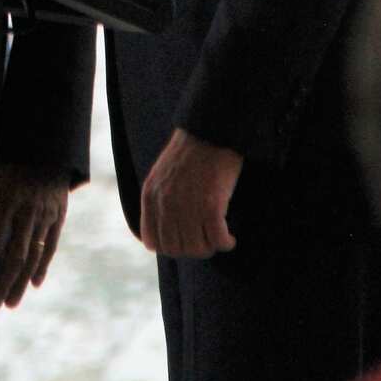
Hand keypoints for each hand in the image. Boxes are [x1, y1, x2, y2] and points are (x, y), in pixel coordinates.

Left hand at [0, 162, 69, 308]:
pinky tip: (34, 283)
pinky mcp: (58, 215)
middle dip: (3, 283)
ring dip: (21, 282)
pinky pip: (51, 245)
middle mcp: (28, 210)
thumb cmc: (13, 160)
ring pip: (34, 256)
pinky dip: (42, 266)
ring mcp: (45, 214)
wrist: (49, 146)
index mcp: (8, 197)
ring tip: (11, 303)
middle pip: (16, 255)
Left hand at [139, 128, 241, 257]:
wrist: (211, 131)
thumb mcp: (161, 176)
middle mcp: (165, 203)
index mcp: (150, 195)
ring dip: (210, 247)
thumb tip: (157, 242)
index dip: (171, 247)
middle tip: (206, 239)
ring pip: (198, 249)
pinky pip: (218, 240)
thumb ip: (157, 204)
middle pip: (177, 249)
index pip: (154, 242)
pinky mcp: (211, 204)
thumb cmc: (190, 154)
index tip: (185, 241)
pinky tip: (230, 237)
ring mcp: (187, 204)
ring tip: (218, 236)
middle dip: (192, 248)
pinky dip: (226, 243)